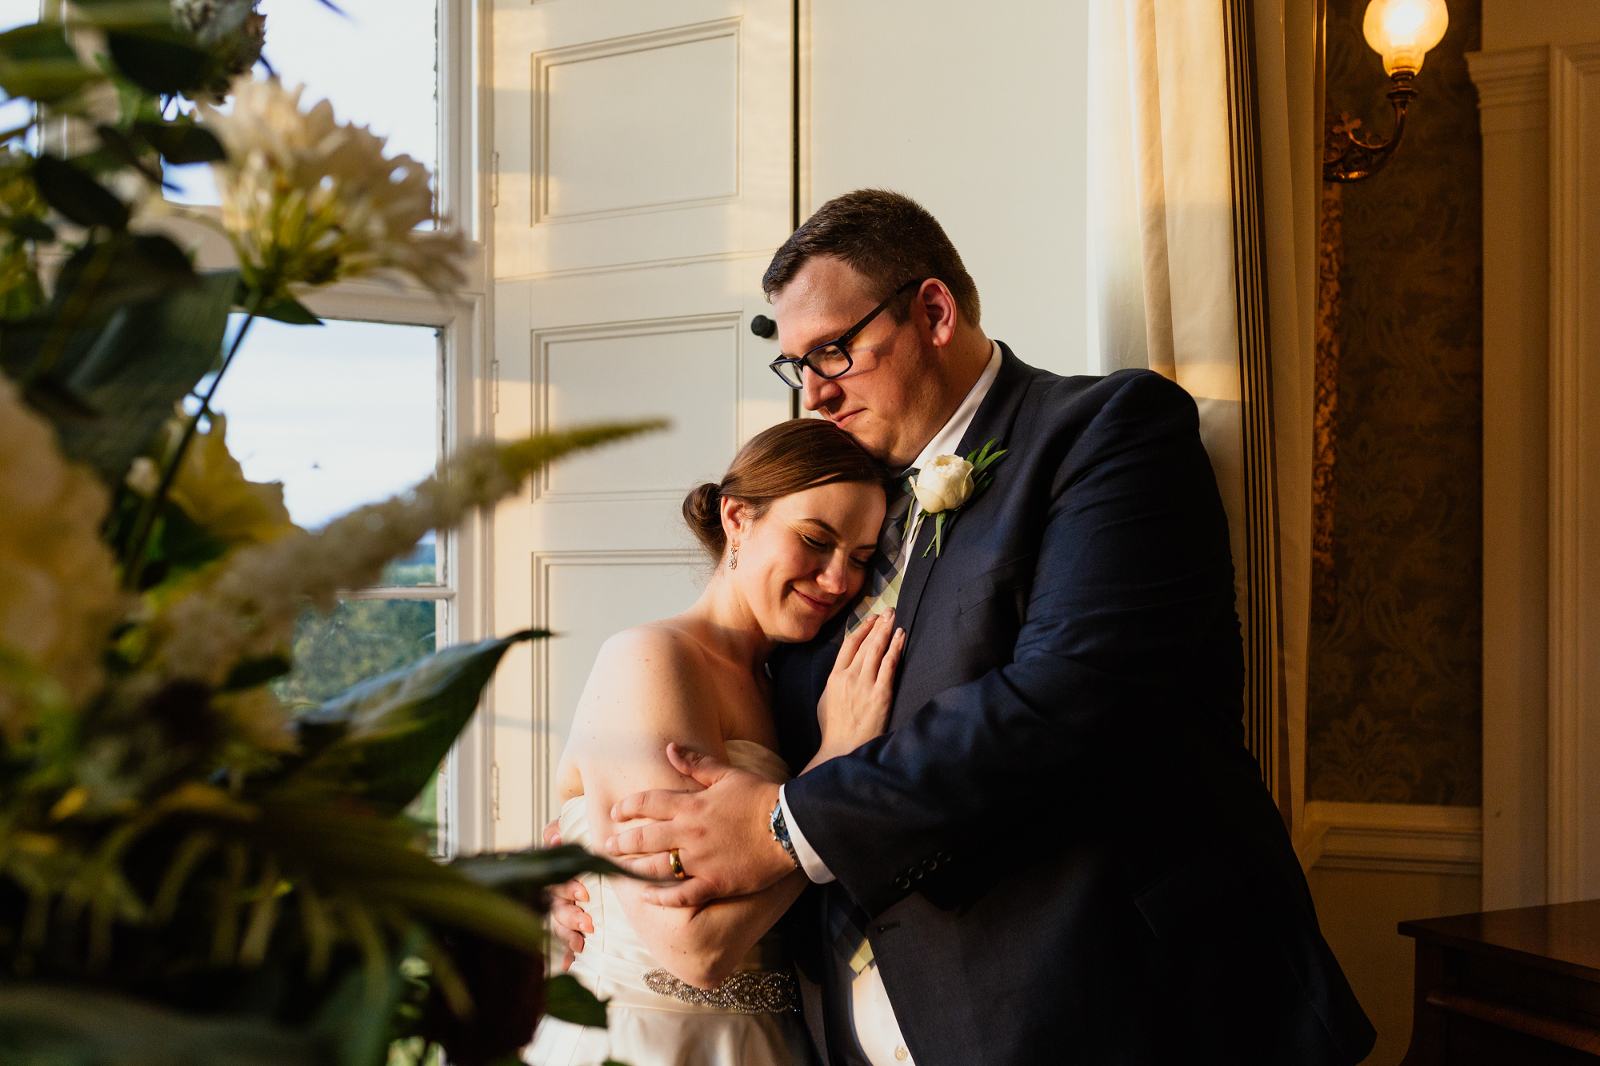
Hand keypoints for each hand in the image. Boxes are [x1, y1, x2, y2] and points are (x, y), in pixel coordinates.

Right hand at [542, 815, 589, 969]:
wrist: (570, 848)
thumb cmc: (564, 841)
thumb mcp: (561, 831)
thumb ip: (555, 833)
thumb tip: (554, 838)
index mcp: (551, 873)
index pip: (557, 882)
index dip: (569, 888)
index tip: (584, 894)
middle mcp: (550, 895)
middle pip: (557, 907)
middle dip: (572, 916)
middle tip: (588, 924)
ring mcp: (556, 912)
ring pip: (558, 926)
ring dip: (569, 936)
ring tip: (581, 944)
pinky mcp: (565, 925)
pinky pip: (561, 942)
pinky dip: (564, 954)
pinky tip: (567, 965)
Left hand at [603, 743, 790, 906]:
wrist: (790, 826)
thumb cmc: (761, 797)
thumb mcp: (727, 775)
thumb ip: (696, 765)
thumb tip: (670, 748)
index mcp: (692, 805)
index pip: (649, 803)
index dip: (628, 806)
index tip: (614, 812)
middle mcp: (690, 833)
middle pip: (645, 837)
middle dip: (621, 842)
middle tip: (605, 847)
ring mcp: (701, 860)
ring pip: (657, 867)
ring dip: (633, 869)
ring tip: (617, 871)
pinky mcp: (715, 882)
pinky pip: (682, 895)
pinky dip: (662, 898)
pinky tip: (647, 898)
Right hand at [809, 609, 904, 770]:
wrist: (842, 750)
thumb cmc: (833, 729)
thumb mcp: (825, 700)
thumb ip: (834, 681)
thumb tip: (843, 667)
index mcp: (834, 677)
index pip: (849, 644)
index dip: (862, 628)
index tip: (871, 618)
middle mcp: (849, 677)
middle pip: (865, 643)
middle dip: (878, 624)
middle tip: (888, 610)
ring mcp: (865, 685)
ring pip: (877, 650)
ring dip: (887, 630)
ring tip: (894, 617)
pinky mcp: (880, 694)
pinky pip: (889, 665)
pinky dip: (895, 648)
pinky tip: (901, 636)